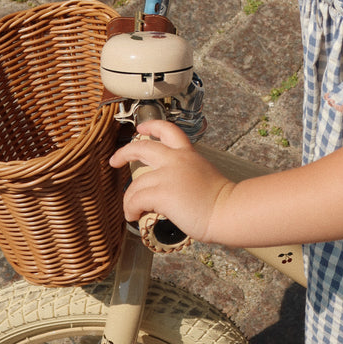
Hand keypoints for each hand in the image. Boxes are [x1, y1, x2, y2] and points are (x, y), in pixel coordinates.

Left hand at [109, 120, 234, 241]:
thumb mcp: (203, 175)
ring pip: (135, 184)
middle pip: (142, 147)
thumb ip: (187, 174)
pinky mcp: (162, 193)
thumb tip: (172, 187)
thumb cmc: (221, 200)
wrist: (228, 211)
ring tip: (131, 211)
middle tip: (115, 161)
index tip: (141, 129)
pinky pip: (135, 200)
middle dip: (124, 153)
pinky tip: (134, 216)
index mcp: (188, 154)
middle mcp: (176, 160)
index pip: (169, 130)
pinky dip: (130, 209)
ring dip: (129, 199)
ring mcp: (168, 175)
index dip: (152, 127)